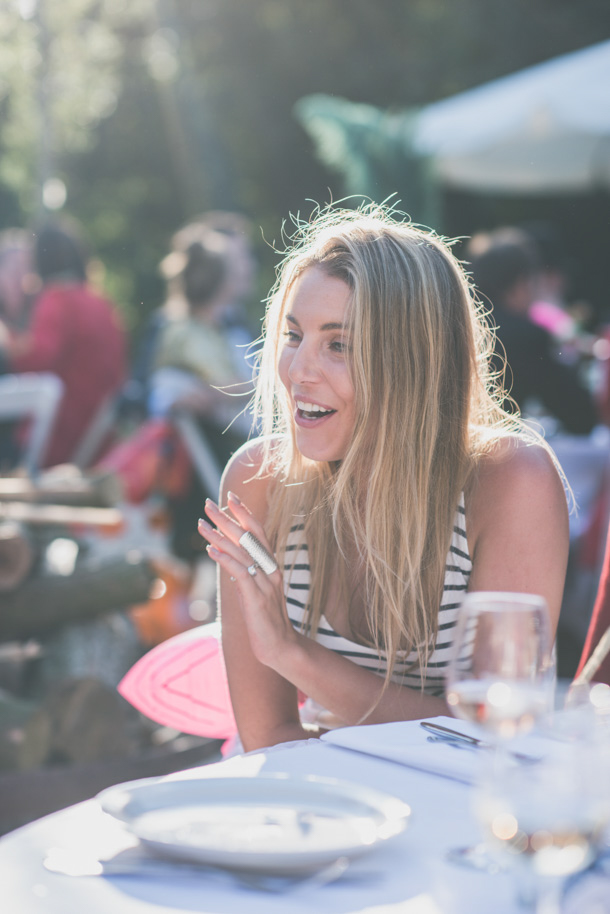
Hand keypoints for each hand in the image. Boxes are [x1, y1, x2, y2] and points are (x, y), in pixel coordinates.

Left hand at [198, 493, 295, 666]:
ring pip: (241, 552)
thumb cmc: (265, 620)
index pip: (258, 532)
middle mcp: (270, 570)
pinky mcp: (256, 599)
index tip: (230, 497)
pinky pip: (240, 574)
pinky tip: (210, 550)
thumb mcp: (254, 590)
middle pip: (248, 537)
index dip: (244, 514)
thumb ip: (244, 572)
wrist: (280, 647)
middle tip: (208, 504)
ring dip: (219, 536)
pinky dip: (225, 559)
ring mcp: (264, 584)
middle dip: (227, 518)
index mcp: (271, 566)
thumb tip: (227, 557)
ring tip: (201, 525)